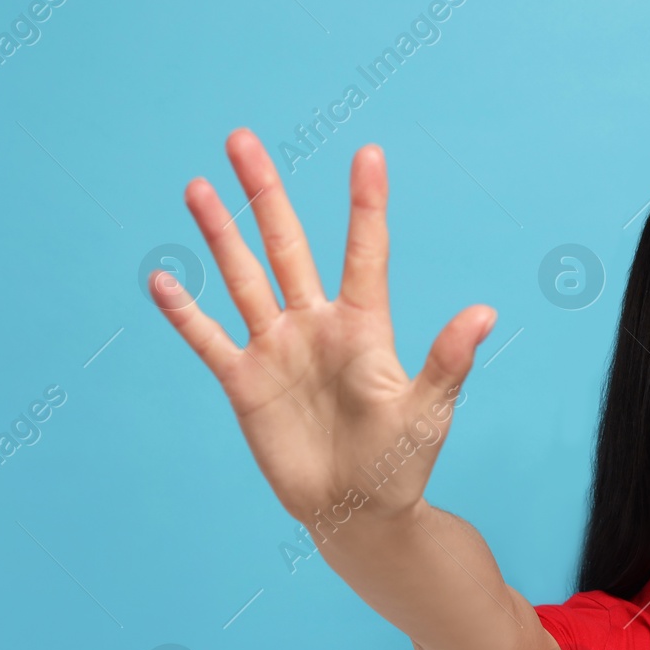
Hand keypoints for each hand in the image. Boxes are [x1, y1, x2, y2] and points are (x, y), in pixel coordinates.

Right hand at [151, 130, 497, 525]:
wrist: (359, 511)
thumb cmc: (402, 461)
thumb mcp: (430, 409)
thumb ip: (449, 360)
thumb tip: (486, 312)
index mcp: (364, 327)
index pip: (364, 253)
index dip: (365, 205)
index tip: (369, 153)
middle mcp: (316, 326)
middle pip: (286, 246)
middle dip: (264, 194)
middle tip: (242, 138)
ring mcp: (277, 350)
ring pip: (243, 278)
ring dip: (220, 234)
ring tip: (200, 186)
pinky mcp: (245, 383)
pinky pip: (208, 339)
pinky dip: (186, 312)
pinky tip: (164, 278)